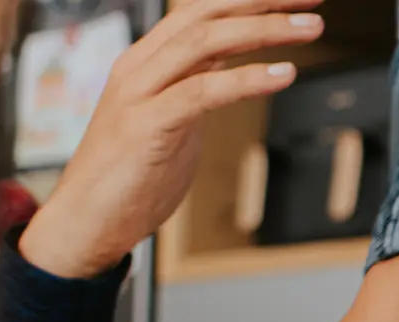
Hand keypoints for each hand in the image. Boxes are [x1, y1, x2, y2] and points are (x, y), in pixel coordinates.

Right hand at [20, 0, 325, 277]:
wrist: (83, 223)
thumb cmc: (130, 175)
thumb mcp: (172, 117)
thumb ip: (197, 85)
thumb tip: (232, 64)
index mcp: (147, 60)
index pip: (201, 10)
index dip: (250, 0)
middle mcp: (140, 66)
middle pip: (206, 13)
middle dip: (264, 1)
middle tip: (315, 0)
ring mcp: (139, 94)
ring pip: (206, 41)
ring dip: (264, 30)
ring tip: (312, 28)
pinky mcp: (145, 126)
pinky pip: (202, 91)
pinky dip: (246, 79)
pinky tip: (284, 75)